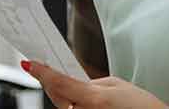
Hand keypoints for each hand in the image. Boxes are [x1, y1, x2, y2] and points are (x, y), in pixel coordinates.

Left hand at [22, 60, 167, 108]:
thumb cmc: (140, 107)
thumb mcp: (115, 84)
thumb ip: (89, 82)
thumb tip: (72, 82)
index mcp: (94, 99)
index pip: (59, 83)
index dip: (42, 72)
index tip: (28, 63)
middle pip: (57, 96)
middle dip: (52, 83)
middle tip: (45, 68)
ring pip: (64, 106)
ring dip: (64, 96)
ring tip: (79, 88)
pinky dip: (71, 103)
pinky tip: (79, 98)